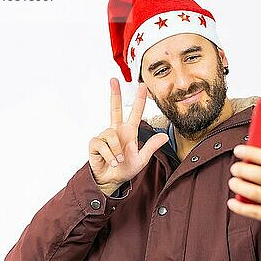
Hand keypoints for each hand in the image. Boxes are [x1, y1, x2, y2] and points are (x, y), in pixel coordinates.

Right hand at [88, 78, 168, 194]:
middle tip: (114, 79)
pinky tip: (111, 162)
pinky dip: (109, 156)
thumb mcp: (142, 159)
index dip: (139, 100)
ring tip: (119, 161)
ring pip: (111, 136)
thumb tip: (164, 136)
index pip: (135, 113)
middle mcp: (116, 131)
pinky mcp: (95, 144)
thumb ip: (151, 147)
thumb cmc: (125, 169)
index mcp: (129, 132)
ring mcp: (105, 137)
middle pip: (114, 108)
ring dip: (117, 152)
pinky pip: (103, 145)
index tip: (142, 86)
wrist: (112, 181)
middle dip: (114, 94)